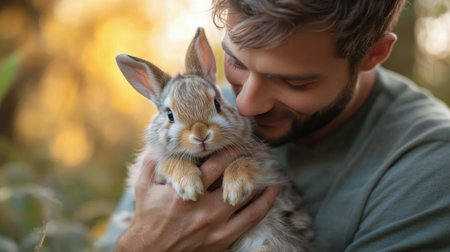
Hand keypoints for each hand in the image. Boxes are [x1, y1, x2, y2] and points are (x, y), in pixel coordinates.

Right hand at [114, 149, 279, 251]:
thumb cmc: (147, 218)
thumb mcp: (143, 187)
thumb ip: (151, 163)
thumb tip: (156, 142)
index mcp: (187, 193)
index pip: (216, 165)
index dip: (229, 150)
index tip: (237, 142)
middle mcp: (205, 209)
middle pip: (235, 180)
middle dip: (246, 164)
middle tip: (254, 154)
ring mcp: (216, 225)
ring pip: (248, 201)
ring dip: (261, 184)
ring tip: (269, 171)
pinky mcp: (222, 239)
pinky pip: (250, 221)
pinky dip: (264, 206)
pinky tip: (271, 195)